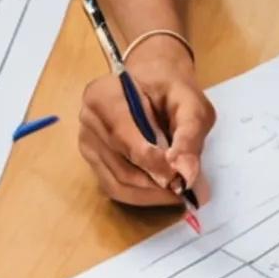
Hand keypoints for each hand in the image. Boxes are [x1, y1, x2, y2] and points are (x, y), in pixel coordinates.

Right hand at [78, 37, 211, 209]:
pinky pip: (114, 187)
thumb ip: (190, 136)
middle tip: (187, 189)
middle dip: (157, 183)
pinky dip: (141, 195)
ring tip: (178, 191)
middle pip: (121, 166)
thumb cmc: (170, 89)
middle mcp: (88, 121)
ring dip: (151, 194)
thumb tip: (185, 174)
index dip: (154, 163)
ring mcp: (87, 142)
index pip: (124, 139)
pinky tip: (161, 190)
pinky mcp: (93, 160)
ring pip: (118, 184)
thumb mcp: (191, 104)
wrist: (152, 82)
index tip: (183, 179)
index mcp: (103, 96)